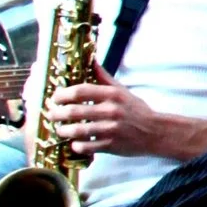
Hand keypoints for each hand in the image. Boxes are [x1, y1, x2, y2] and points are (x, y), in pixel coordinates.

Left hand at [46, 75, 163, 158]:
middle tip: (51, 114)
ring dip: (63, 130)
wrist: (155, 132)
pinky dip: (76, 145)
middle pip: (74, 111)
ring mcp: (111, 129)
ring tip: (59, 129)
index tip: (55, 98)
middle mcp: (111, 111)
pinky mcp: (111, 145)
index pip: (80, 91)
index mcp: (112, 95)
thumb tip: (91, 60)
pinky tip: (74, 142)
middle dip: (56, 113)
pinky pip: (86, 147)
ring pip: (77, 130)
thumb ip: (104, 77)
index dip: (63, 94)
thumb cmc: (136, 110)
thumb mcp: (122, 90)